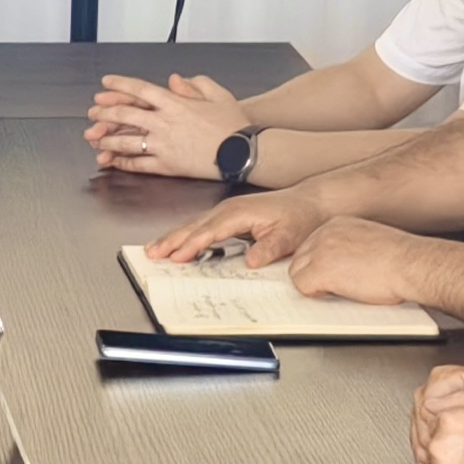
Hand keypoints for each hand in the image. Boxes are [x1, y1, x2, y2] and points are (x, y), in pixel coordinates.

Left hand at [84, 72, 248, 177]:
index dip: (119, 85)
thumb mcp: (218, 94)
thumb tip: (174, 80)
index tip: (105, 84)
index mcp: (175, 103)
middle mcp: (165, 122)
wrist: (244, 151)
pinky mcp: (168, 165)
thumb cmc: (233, 124)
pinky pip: (139, 164)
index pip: (140, 90)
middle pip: (125, 115)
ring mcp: (164, 145)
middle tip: (93, 113)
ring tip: (95, 138)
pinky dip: (123, 162)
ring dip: (107, 139)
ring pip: (127, 141)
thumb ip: (195, 84)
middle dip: (105, 112)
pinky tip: (113, 161)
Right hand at [144, 190, 316, 266]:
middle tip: (151, 253)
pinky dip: (186, 234)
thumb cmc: (300, 216)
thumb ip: (268, 248)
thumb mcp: (289, 236)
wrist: (311, 202)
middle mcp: (228, 209)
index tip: (176, 257)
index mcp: (238, 213)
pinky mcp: (229, 216)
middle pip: (193, 226)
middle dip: (171, 239)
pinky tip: (178, 243)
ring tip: (154, 249)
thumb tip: (250, 262)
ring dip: (174, 237)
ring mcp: (227, 211)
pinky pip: (201, 226)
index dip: (191, 245)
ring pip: (194, 225)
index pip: (209, 232)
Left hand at [288, 215, 435, 307]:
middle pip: (300, 258)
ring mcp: (320, 251)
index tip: (331, 273)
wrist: (411, 264)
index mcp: (338, 224)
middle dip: (313, 274)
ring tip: (340, 290)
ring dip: (314, 284)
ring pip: (297, 273)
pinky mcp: (320, 270)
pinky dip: (316, 294)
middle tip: (334, 286)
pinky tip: (337, 293)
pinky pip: (301, 287)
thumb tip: (342, 263)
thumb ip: (350, 247)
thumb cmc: (402, 258)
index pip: (312, 245)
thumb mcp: (371, 241)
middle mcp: (325, 233)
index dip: (320, 263)